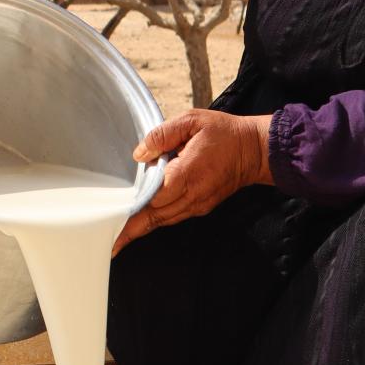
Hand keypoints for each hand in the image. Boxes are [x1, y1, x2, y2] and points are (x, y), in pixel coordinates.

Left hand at [114, 111, 273, 254]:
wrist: (254, 150)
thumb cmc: (224, 133)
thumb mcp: (192, 121)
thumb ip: (162, 135)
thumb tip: (139, 154)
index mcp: (186, 173)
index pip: (153, 197)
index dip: (132, 210)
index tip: (115, 225)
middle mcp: (192, 195)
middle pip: (155, 216)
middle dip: (132, 229)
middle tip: (111, 244)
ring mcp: (197, 204)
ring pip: (163, 220)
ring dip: (143, 228)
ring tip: (120, 238)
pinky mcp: (201, 206)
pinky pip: (174, 216)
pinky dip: (157, 220)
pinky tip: (143, 221)